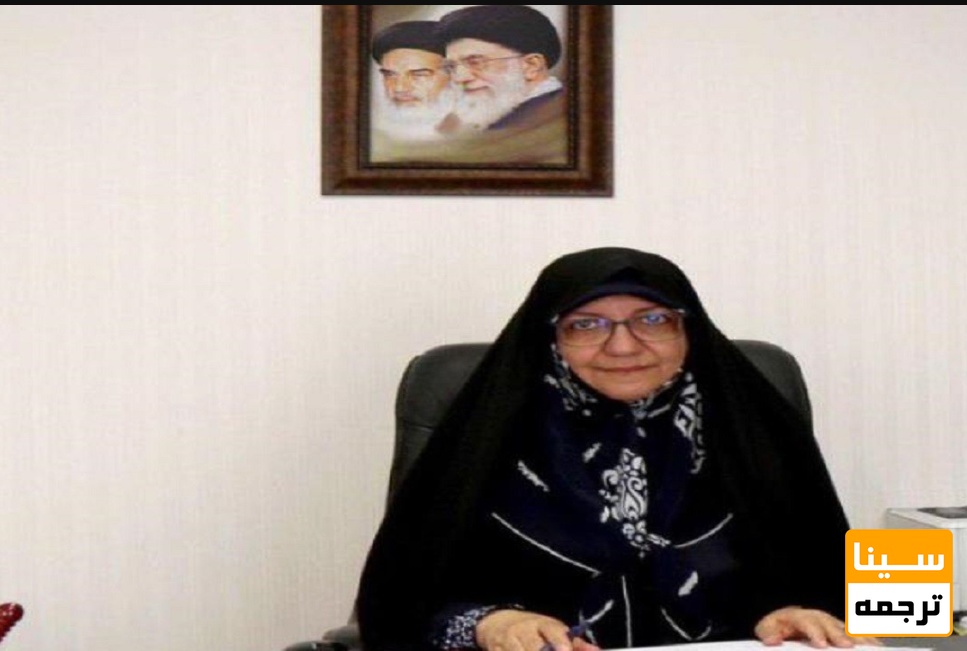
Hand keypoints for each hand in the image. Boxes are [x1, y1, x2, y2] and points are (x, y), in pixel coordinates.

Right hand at [475, 609, 600, 650]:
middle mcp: (523, 631)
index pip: (551, 630)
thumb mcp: (553, 630)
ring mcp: (508, 642)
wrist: (497, 623)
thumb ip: (576, 644)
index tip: (565, 649)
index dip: (558, 641)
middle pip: (535, 648)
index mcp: (541, 624)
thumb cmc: (532, 630)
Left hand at [754, 606, 881, 647]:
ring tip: (868, 646)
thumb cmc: (776, 628)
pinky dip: (864, 638)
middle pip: (828, 623)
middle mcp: (814, 616)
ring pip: (843, 626)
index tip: (822, 644)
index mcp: (796, 616)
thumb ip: (769, 634)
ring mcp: (828, 621)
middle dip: (838, 634)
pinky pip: (852, 632)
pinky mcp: (837, 629)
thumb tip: (773, 640)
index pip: (806, 621)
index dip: (815, 632)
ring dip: (855, 636)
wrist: (782, 622)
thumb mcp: (767, 630)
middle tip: (847, 646)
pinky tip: (876, 645)